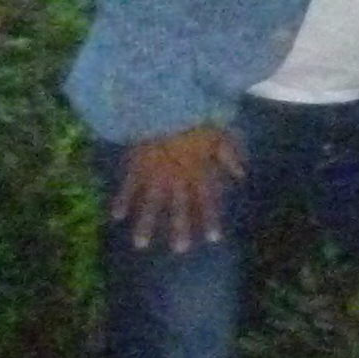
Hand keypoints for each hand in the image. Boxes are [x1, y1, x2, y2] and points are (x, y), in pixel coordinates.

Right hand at [111, 124, 241, 251]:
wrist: (165, 107)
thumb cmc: (194, 118)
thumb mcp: (219, 134)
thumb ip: (230, 155)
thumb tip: (242, 174)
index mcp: (199, 170)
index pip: (207, 200)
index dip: (211, 219)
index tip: (213, 239)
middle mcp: (177, 178)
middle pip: (179, 208)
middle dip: (180, 229)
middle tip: (180, 250)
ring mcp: (155, 174)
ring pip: (151, 204)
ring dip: (146, 225)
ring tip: (141, 244)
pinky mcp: (136, 166)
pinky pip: (128, 187)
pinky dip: (122, 202)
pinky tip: (116, 218)